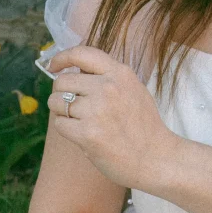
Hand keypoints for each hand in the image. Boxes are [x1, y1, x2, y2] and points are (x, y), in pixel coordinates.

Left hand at [46, 46, 180, 190]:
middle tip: (75, 107)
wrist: (156, 159)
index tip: (54, 66)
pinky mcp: (87, 133)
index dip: (62, 58)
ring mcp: (97, 110)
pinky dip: (67, 130)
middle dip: (61, 93)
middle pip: (62, 81)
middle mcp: (108, 88)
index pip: (81, 53)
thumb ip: (109, 78)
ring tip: (81, 122)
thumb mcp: (134, 90)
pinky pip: (60, 123)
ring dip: (62, 112)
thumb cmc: (144, 127)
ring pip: (56, 102)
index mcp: (120, 74)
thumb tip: (76, 70)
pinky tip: (84, 135)